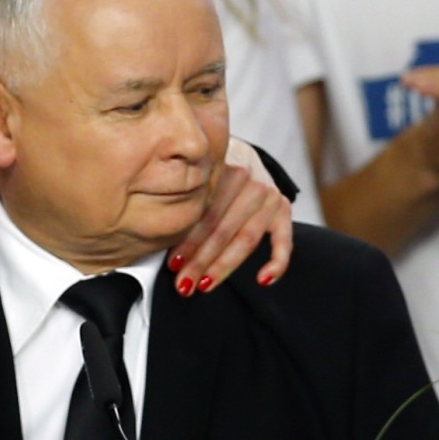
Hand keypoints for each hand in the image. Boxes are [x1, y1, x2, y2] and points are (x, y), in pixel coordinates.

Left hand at [167, 137, 291, 294]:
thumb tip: (154, 241)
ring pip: (246, 239)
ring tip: (205, 285)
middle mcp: (249, 182)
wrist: (238, 154)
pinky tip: (263, 280)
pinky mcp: (283, 209)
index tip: (173, 265)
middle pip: (223, 229)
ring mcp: (269, 196)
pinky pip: (284, 241)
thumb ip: (182, 201)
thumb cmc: (204, 176)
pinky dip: (277, 262)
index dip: (188, 242)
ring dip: (225, 266)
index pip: (205, 214)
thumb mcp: (193, 179)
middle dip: (201, 260)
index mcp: (222, 171)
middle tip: (184, 284)